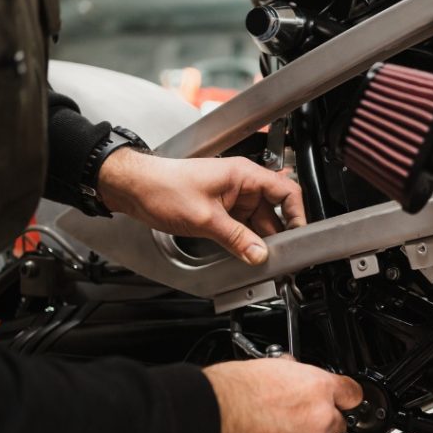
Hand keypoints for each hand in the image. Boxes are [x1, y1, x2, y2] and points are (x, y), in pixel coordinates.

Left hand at [98, 148, 305, 264]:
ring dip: (258, 239)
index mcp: (243, 175)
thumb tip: (260, 254)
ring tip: (259, 257)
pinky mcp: (220, 209)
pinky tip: (244, 252)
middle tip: (278, 255)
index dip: (297, 214)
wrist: (133, 188)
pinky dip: (244, 239)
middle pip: (273, 210)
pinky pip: (241, 226)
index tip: (299, 235)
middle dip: (277, 233)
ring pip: (257, 221)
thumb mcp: (205, 218)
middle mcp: (240, 184)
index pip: (286, 191)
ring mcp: (230, 197)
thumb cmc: (163, 187)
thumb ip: (237, 239)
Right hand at [204, 358, 362, 432]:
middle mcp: (321, 418)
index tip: (343, 405)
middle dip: (328, 428)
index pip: (353, 395)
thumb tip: (294, 373)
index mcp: (317, 387)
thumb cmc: (231, 391)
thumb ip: (293, 375)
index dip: (346, 401)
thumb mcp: (269, 368)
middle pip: (344, 427)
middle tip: (310, 428)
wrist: (212, 416)